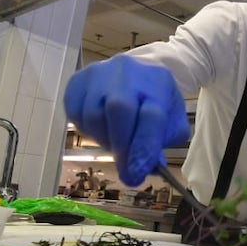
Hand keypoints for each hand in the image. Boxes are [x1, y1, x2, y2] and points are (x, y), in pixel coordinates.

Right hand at [64, 55, 189, 186]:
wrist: (138, 71)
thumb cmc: (156, 100)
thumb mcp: (171, 119)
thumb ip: (163, 143)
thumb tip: (147, 169)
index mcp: (158, 81)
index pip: (152, 115)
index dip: (143, 147)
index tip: (137, 174)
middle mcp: (128, 71)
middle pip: (119, 109)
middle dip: (121, 145)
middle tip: (125, 170)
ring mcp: (99, 73)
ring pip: (93, 114)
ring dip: (104, 139)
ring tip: (116, 143)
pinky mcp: (78, 81)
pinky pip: (75, 113)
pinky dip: (87, 130)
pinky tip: (101, 129)